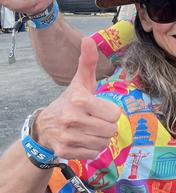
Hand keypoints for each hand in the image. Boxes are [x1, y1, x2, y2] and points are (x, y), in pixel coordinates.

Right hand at [33, 37, 120, 159]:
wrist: (44, 126)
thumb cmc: (69, 101)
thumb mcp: (80, 82)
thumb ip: (87, 62)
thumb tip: (89, 39)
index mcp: (80, 100)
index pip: (115, 114)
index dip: (109, 112)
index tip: (99, 109)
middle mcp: (73, 118)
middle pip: (111, 130)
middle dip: (106, 126)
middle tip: (95, 121)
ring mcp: (68, 136)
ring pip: (103, 143)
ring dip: (100, 138)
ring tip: (89, 130)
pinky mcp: (65, 151)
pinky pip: (93, 153)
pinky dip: (91, 148)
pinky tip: (82, 140)